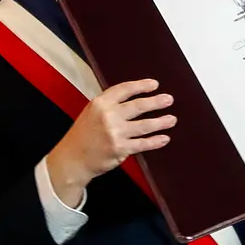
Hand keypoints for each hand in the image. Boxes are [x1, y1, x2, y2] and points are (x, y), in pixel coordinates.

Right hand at [46, 79, 175, 206]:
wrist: (72, 159)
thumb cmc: (83, 135)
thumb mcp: (91, 112)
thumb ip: (110, 104)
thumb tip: (136, 97)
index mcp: (100, 103)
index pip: (125, 89)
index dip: (142, 86)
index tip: (154, 84)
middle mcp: (108, 116)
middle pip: (138, 106)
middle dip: (156, 102)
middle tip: (168, 99)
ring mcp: (115, 133)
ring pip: (145, 125)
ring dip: (161, 122)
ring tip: (172, 119)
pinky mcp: (120, 149)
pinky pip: (143, 144)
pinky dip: (155, 141)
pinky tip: (164, 138)